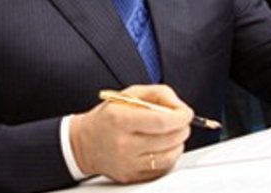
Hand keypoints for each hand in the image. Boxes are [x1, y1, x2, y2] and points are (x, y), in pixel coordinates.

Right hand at [70, 85, 192, 183]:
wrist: (85, 144)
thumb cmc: (108, 117)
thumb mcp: (129, 94)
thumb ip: (158, 94)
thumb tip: (180, 107)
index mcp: (121, 120)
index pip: (162, 121)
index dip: (181, 117)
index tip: (186, 113)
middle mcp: (123, 144)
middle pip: (169, 139)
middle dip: (182, 128)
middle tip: (180, 122)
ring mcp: (128, 163)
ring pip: (169, 156)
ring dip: (178, 143)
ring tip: (172, 134)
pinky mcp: (132, 176)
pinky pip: (162, 168)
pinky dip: (169, 156)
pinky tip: (162, 147)